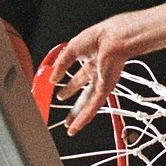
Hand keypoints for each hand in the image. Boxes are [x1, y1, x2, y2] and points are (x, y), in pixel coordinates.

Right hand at [48, 14, 135, 134]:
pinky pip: (94, 106)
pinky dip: (85, 117)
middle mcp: (97, 74)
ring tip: (71, 128)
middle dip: (75, 107)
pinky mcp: (105, 89)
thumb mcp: (72, 49)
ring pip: (89, 105)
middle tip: (67, 117)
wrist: (113, 38)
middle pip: (84, 96)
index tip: (58, 93)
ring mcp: (102, 83)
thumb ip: (61, 64)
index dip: (67, 87)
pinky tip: (77, 125)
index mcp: (91, 63)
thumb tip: (52, 76)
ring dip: (79, 117)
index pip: (77, 79)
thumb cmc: (99, 37)